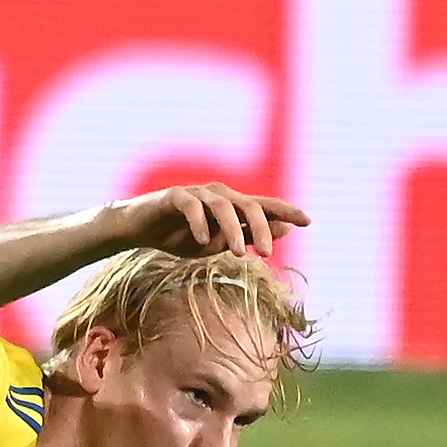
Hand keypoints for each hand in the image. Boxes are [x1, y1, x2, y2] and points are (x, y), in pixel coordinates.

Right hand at [118, 183, 307, 260]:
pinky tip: (203, 242)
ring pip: (223, 206)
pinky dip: (199, 223)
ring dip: (232, 229)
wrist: (139, 230)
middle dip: (262, 228)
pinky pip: (191, 206)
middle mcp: (218, 195)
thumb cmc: (180, 236)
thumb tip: (284, 230)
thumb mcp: (218, 243)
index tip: (308, 221)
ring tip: (236, 253)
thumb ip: (247, 236)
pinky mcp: (173, 196)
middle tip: (267, 253)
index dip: (286, 211)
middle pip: (248, 205)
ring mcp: (196, 193)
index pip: (264, 206)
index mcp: (232, 206)